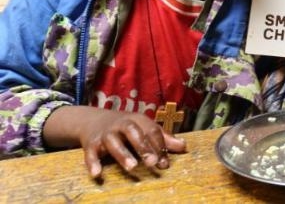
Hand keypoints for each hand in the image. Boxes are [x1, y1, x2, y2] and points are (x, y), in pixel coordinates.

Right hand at [49, 106, 186, 178]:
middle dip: (143, 146)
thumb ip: (162, 138)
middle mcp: (121, 125)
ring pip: (113, 142)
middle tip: (152, 162)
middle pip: (133, 131)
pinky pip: (90, 154)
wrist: (93, 120)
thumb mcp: (144, 128)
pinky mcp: (91, 144)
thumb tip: (184, 146)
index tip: (165, 163)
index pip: (151, 131)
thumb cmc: (126, 127)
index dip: (159, 146)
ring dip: (123, 154)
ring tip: (132, 167)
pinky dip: (93, 163)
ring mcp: (105, 134)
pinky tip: (97, 174)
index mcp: (137, 120)